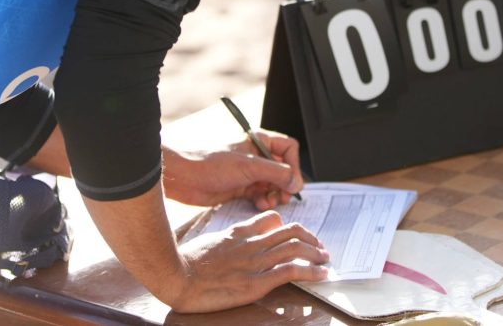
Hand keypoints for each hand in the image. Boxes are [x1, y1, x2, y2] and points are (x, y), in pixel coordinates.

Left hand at [163, 129, 303, 208]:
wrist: (185, 178)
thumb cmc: (211, 164)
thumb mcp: (249, 166)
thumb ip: (277, 173)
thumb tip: (297, 183)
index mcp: (259, 141)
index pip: (288, 149)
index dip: (294, 165)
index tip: (291, 181)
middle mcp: (256, 156)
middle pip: (283, 169)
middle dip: (285, 184)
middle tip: (283, 197)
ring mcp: (249, 173)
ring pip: (273, 184)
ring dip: (275, 195)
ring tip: (269, 201)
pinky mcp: (241, 188)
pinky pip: (261, 195)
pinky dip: (264, 201)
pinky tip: (259, 204)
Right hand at [169, 210, 328, 311]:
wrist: (176, 276)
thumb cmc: (187, 262)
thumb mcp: (210, 241)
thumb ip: (230, 236)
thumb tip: (241, 234)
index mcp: (239, 233)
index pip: (272, 220)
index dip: (290, 227)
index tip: (300, 235)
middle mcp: (252, 244)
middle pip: (291, 232)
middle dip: (310, 239)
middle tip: (320, 248)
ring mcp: (255, 262)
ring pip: (295, 248)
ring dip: (316, 253)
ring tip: (326, 259)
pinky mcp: (256, 282)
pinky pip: (291, 271)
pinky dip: (311, 271)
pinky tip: (321, 275)